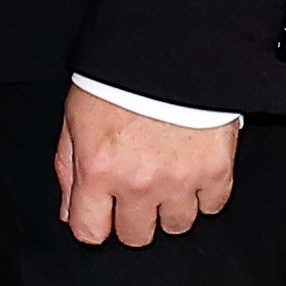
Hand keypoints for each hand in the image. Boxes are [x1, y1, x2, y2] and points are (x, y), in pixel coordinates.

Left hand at [56, 86, 238, 246]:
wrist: (172, 48)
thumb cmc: (119, 78)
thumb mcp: (75, 118)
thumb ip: (69, 169)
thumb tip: (69, 212)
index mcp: (98, 170)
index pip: (90, 233)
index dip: (94, 225)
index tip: (101, 214)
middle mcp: (138, 183)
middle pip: (136, 237)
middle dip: (133, 218)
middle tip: (136, 190)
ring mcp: (180, 180)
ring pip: (177, 226)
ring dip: (170, 208)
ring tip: (167, 178)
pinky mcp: (216, 170)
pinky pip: (212, 206)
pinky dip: (204, 194)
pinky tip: (193, 170)